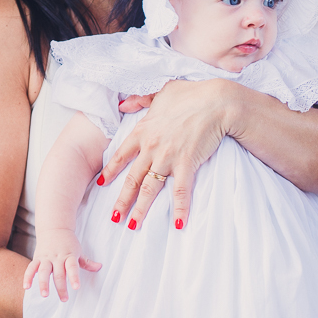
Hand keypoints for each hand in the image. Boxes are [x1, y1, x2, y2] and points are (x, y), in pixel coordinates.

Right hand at [23, 230, 101, 301]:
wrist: (54, 228)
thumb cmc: (68, 243)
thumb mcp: (78, 251)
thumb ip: (87, 262)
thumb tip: (99, 267)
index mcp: (69, 255)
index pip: (72, 267)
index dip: (74, 277)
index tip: (76, 287)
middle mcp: (57, 257)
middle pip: (59, 273)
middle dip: (61, 287)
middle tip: (64, 299)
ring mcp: (46, 258)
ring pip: (44, 271)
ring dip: (43, 283)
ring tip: (44, 295)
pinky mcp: (37, 258)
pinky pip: (31, 268)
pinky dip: (28, 277)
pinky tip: (26, 287)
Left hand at [101, 79, 233, 230]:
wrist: (216, 101)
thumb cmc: (191, 94)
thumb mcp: (161, 91)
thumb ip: (140, 99)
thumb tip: (123, 104)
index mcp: (143, 131)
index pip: (121, 155)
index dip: (111, 171)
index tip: (102, 183)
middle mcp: (151, 147)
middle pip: (132, 179)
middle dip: (122, 200)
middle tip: (114, 217)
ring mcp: (167, 157)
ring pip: (150, 189)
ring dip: (141, 209)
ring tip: (132, 226)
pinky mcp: (187, 164)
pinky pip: (181, 191)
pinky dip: (180, 209)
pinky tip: (178, 224)